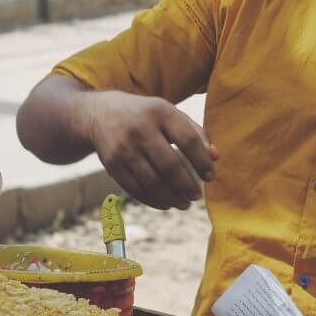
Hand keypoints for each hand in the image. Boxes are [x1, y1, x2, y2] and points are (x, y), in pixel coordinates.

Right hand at [84, 92, 217, 210]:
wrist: (99, 113)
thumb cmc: (146, 115)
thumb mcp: (169, 114)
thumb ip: (195, 132)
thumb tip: (215, 157)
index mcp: (160, 111)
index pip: (188, 140)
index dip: (202, 162)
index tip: (210, 177)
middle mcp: (140, 128)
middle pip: (170, 165)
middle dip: (187, 185)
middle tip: (196, 196)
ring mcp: (123, 147)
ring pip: (152, 181)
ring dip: (172, 197)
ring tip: (184, 203)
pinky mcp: (111, 163)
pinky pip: (135, 188)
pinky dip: (153, 200)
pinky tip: (166, 204)